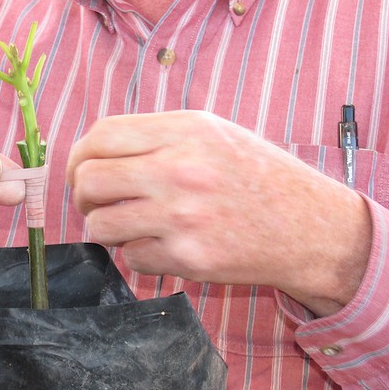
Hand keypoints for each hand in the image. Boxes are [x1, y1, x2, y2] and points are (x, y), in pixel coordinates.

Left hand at [66, 110, 371, 315]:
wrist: (310, 228)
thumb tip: (91, 154)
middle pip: (88, 181)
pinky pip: (132, 258)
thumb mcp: (213, 135)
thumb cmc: (256, 177)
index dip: (78, 157)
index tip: (80, 172)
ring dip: (106, 230)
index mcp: (184, 131)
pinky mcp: (188, 257)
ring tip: (129, 227)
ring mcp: (182, 216)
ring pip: (101, 226)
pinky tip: (165, 246)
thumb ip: (155, 137)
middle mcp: (180, 169)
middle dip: (82, 197)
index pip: (100, 136)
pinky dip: (139, 255)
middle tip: (95, 205)